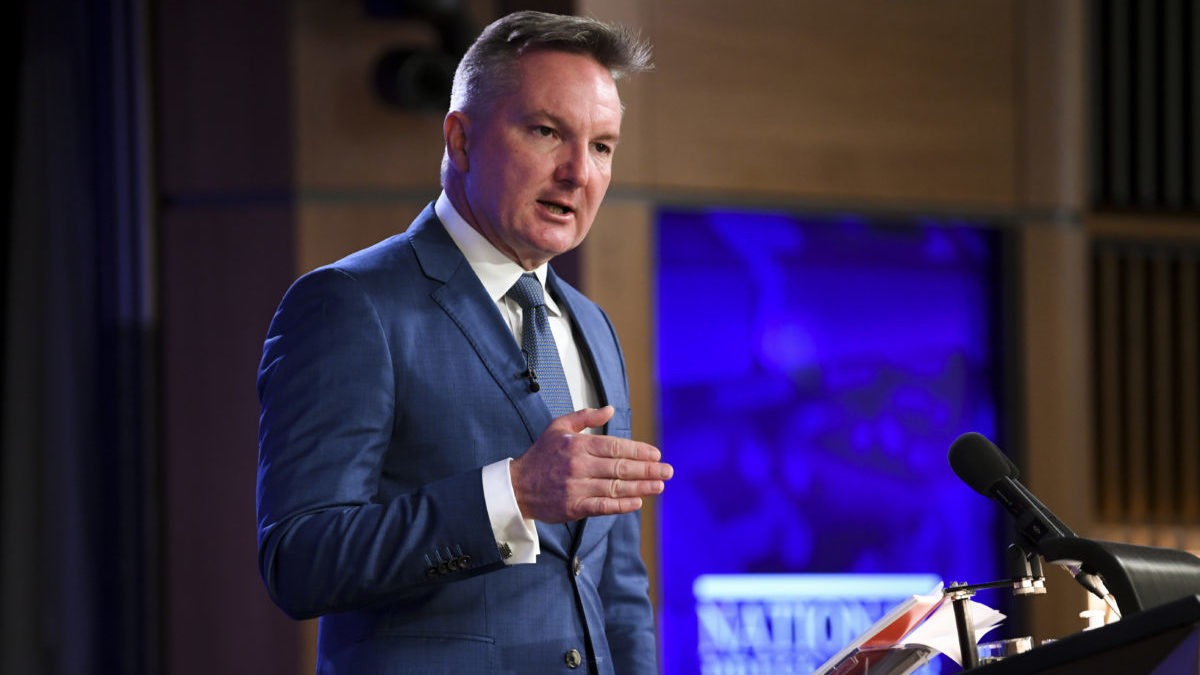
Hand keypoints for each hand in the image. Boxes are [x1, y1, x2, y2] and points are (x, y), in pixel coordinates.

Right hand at [510, 406, 672, 522]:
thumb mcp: (558, 427)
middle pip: (620, 467)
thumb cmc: (541, 455)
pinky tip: (638, 502)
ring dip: (641, 487)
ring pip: (615, 487)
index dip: (638, 451)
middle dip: (647, 469)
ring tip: (659, 486)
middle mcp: (579, 466)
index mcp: (577, 445)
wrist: (517, 487)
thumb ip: (585, 417)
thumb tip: (610, 409)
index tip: (656, 454)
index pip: (615, 447)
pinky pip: (602, 507)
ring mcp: (576, 488)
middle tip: (668, 471)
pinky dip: (621, 505)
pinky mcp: (573, 507)